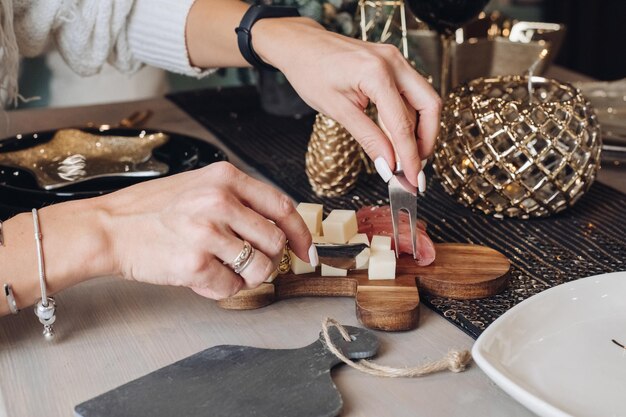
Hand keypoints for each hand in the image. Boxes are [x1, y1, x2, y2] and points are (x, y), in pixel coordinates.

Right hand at [97, 162, 313, 299]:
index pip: (283, 207)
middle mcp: (219, 201)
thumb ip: (239, 201)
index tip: (305, 252)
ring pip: (261, 268)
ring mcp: (207, 232)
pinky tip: (201, 276)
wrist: (108, 227)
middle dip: (269, 260)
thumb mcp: (200, 186)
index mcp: (226, 177)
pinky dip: (221, 289)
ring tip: (223, 269)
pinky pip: (231, 288)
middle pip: (276, 242)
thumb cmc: (153, 210)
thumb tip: (280, 229)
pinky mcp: (194, 263)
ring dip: (247, 277)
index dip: (300, 234)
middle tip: (248, 263)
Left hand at [253, 19, 441, 186]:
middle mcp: (394, 62)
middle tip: (415, 167)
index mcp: (377, 73)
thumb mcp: (337, 110)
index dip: (409, 156)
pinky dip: (408, 118)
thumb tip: (388, 165)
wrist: (300, 46)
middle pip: (430, 106)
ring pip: (423, 100)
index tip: (412, 180)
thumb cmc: (311, 72)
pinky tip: (397, 137)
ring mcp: (396, 61)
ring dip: (419, 130)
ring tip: (405, 156)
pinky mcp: (393, 65)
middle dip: (426, 140)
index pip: (402, 124)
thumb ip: (368, 138)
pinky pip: (411, 94)